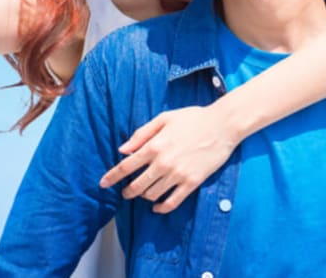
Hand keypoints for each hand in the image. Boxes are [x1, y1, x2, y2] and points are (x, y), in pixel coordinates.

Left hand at [99, 104, 240, 212]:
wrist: (223, 125)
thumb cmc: (195, 118)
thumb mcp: (165, 118)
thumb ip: (142, 133)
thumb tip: (123, 149)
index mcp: (155, 145)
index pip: (126, 166)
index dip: (111, 177)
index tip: (103, 184)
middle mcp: (163, 162)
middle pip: (136, 185)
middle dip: (127, 191)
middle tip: (126, 192)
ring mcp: (178, 174)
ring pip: (152, 195)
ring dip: (144, 197)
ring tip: (145, 194)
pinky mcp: (191, 182)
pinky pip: (172, 202)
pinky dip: (161, 208)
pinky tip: (158, 207)